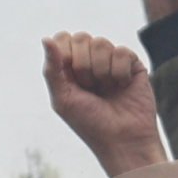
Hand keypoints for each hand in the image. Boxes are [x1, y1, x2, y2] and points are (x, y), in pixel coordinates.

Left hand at [42, 33, 163, 177]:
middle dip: (83, 66)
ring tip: (107, 90)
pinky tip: (122, 86)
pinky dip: (119, 73)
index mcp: (70, 67)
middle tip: (90, 88)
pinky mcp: (132, 64)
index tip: (71, 78)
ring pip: (102, 43)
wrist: (122, 139)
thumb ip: (52, 69)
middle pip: (81, 37)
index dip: (65, 54)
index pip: (63, 39)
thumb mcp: (63, 99)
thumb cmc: (89, 123)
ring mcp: (111, 61)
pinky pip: (122, 52)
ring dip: (101, 72)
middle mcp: (90, 61)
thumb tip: (45, 39)